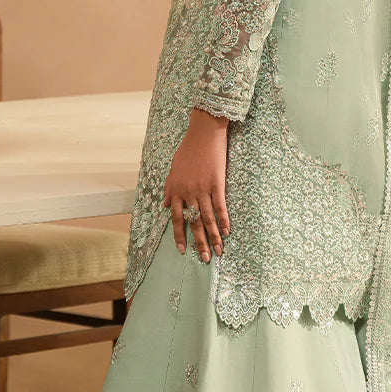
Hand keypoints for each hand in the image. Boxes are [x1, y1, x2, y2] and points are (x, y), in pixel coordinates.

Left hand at [163, 107, 230, 261]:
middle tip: (204, 259)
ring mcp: (203, 188)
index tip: (183, 250)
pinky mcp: (217, 183)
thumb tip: (164, 206)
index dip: (180, 236)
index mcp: (176, 190)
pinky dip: (224, 220)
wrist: (203, 132)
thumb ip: (168, 189)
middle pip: (194, 223)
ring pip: (208, 218)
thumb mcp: (173, 169)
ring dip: (213, 236)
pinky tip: (227, 232)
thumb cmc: (187, 149)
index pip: (177, 219)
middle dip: (199, 243)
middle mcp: (188, 192)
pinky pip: (220, 206)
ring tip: (218, 251)